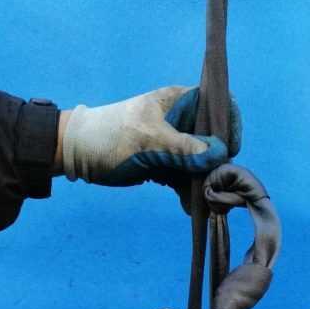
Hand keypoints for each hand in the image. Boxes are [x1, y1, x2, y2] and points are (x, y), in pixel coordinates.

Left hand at [59, 86, 240, 190]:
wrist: (79, 155)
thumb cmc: (111, 136)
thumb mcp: (149, 141)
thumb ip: (185, 149)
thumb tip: (220, 155)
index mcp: (181, 101)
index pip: (219, 106)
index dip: (229, 127)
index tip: (228, 153)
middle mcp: (183, 121)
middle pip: (215, 140)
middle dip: (218, 164)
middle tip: (216, 186)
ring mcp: (175, 144)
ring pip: (201, 163)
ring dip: (204, 183)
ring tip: (204, 203)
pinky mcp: (166, 164)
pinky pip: (185, 178)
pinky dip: (188, 192)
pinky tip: (189, 207)